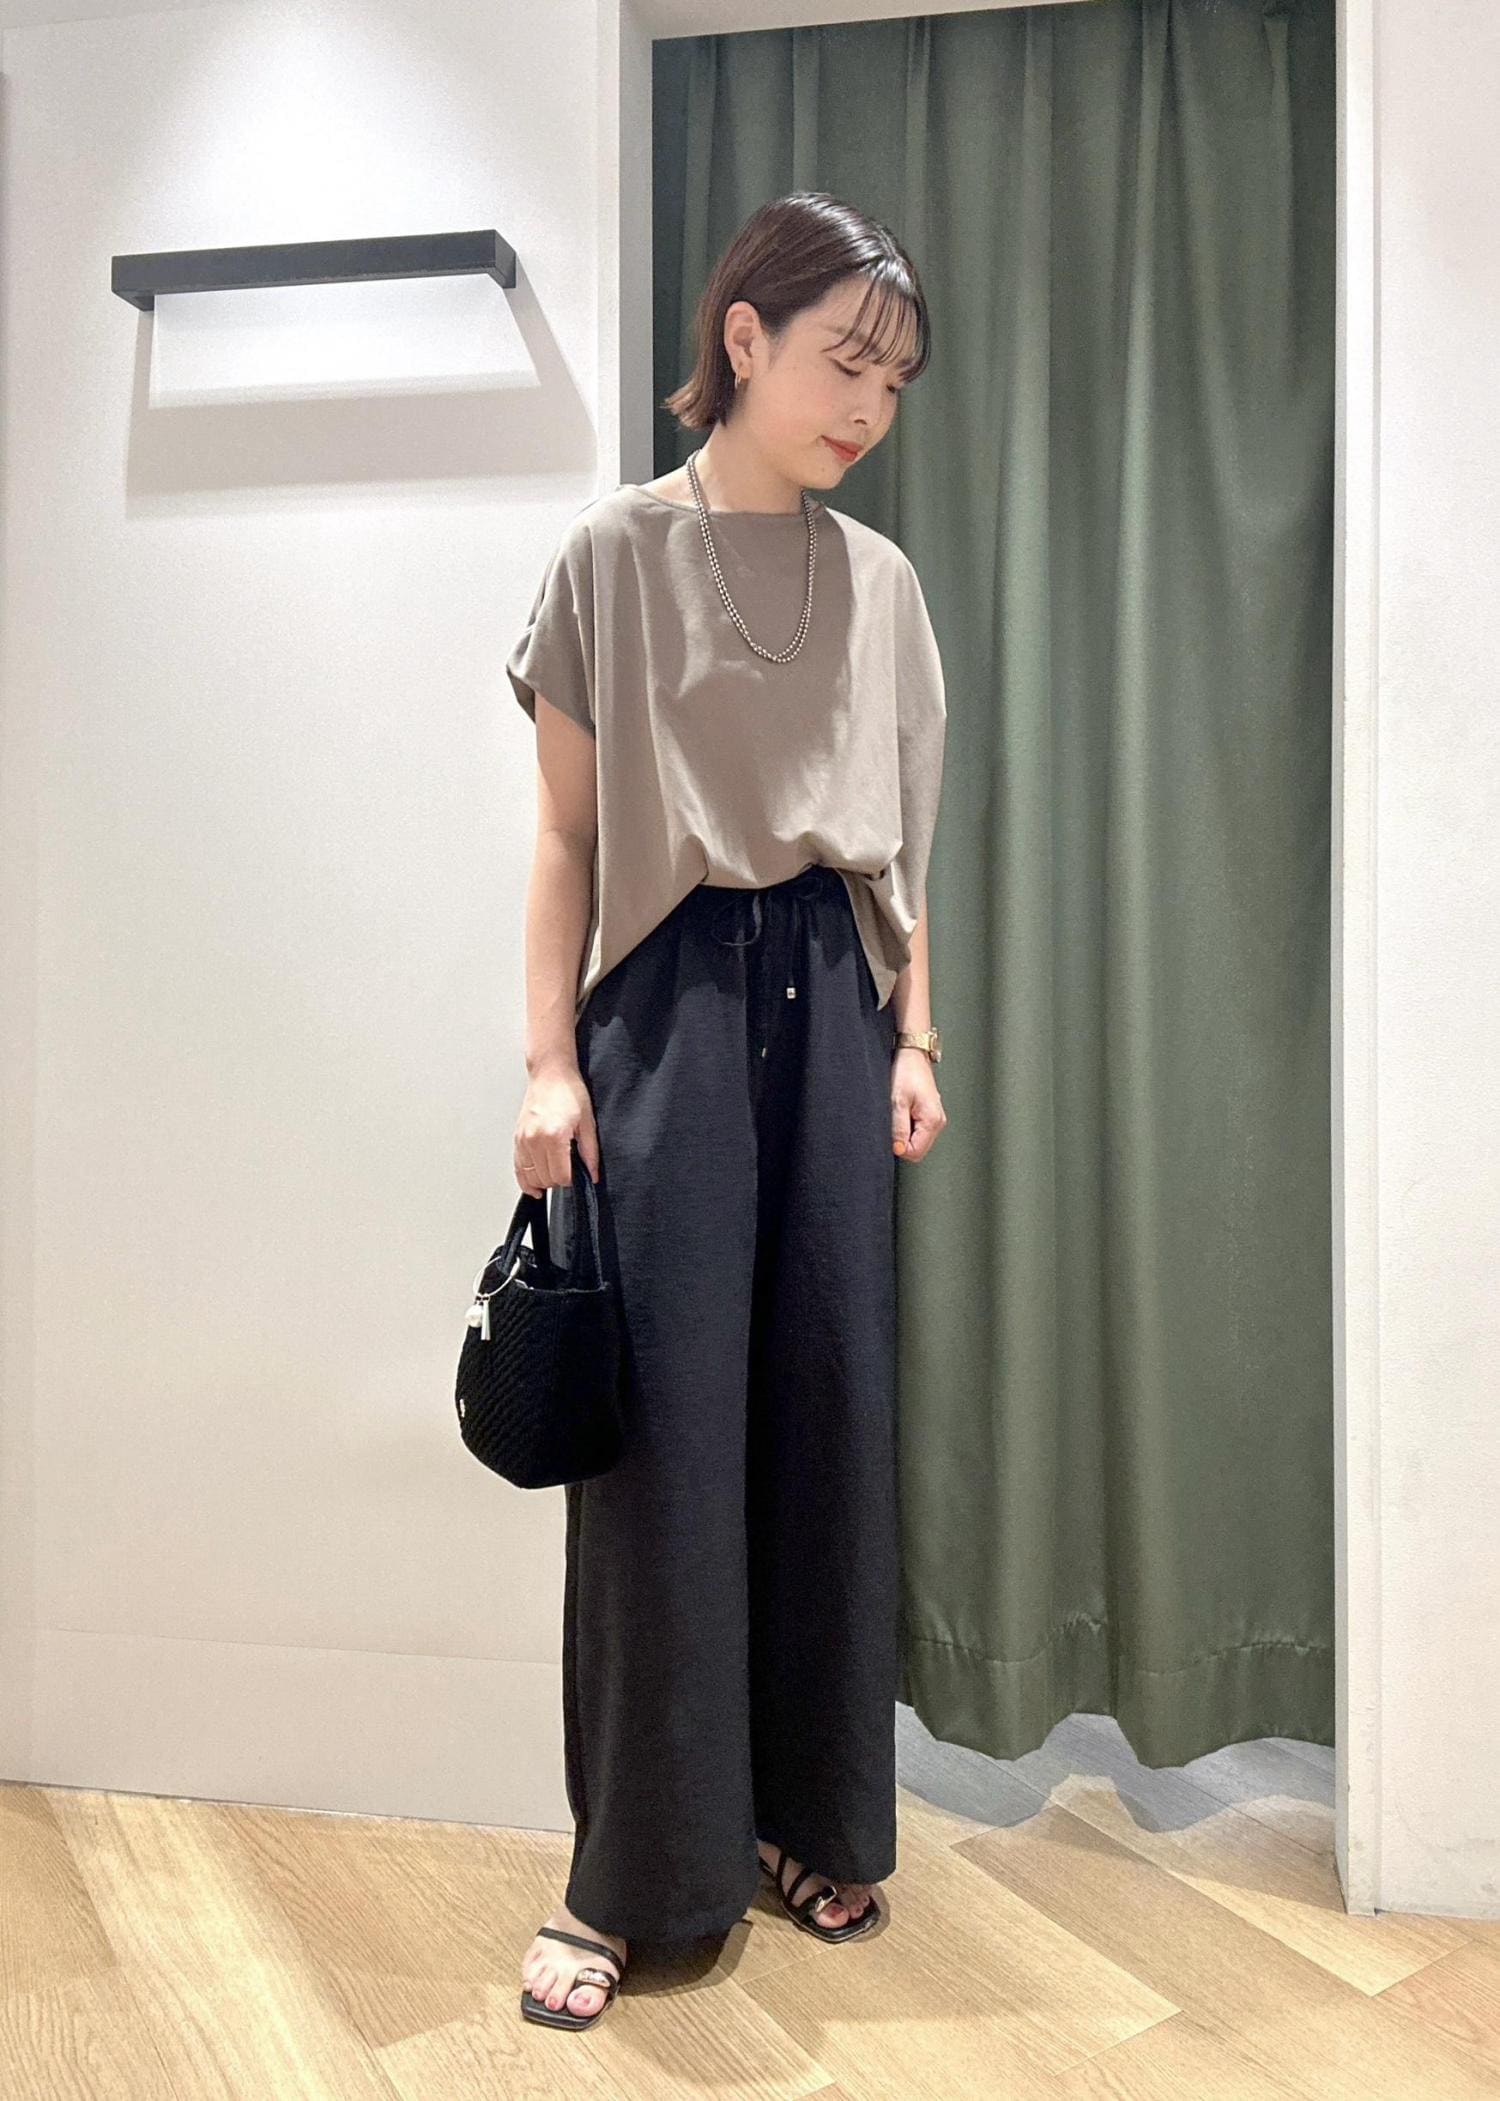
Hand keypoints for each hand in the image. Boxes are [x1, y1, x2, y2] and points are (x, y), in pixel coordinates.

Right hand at [514, 1065, 599, 1195]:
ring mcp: (523, 1139)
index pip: (561, 1176)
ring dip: (543, 1180)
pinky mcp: (517, 1138)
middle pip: (545, 1179)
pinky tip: (534, 1186)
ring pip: (530, 1176)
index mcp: (554, 1136)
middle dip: (558, 1180)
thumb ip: (590, 1152)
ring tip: (554, 1174)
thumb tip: (592, 1175)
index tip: (577, 1173)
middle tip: (568, 1169)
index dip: (571, 1179)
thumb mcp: (587, 1123)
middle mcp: (535, 1139)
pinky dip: (525, 1179)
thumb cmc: (569, 1092)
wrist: (550, 1074)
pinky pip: (518, 1168)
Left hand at [891, 1047, 945, 1161]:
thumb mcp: (897, 1101)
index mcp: (932, 1120)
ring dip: (904, 1133)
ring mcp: (935, 1119)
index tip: (891, 1132)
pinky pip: (918, 1131)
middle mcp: (938, 1122)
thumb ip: (898, 1128)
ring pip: (917, 1141)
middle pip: (917, 1149)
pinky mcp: (930, 1115)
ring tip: (899, 1113)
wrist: (912, 1055)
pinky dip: (907, 1127)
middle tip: (894, 1121)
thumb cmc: (906, 1072)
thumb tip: (898, 1149)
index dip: (899, 1147)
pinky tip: (903, 1112)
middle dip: (902, 1141)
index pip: (916, 1152)